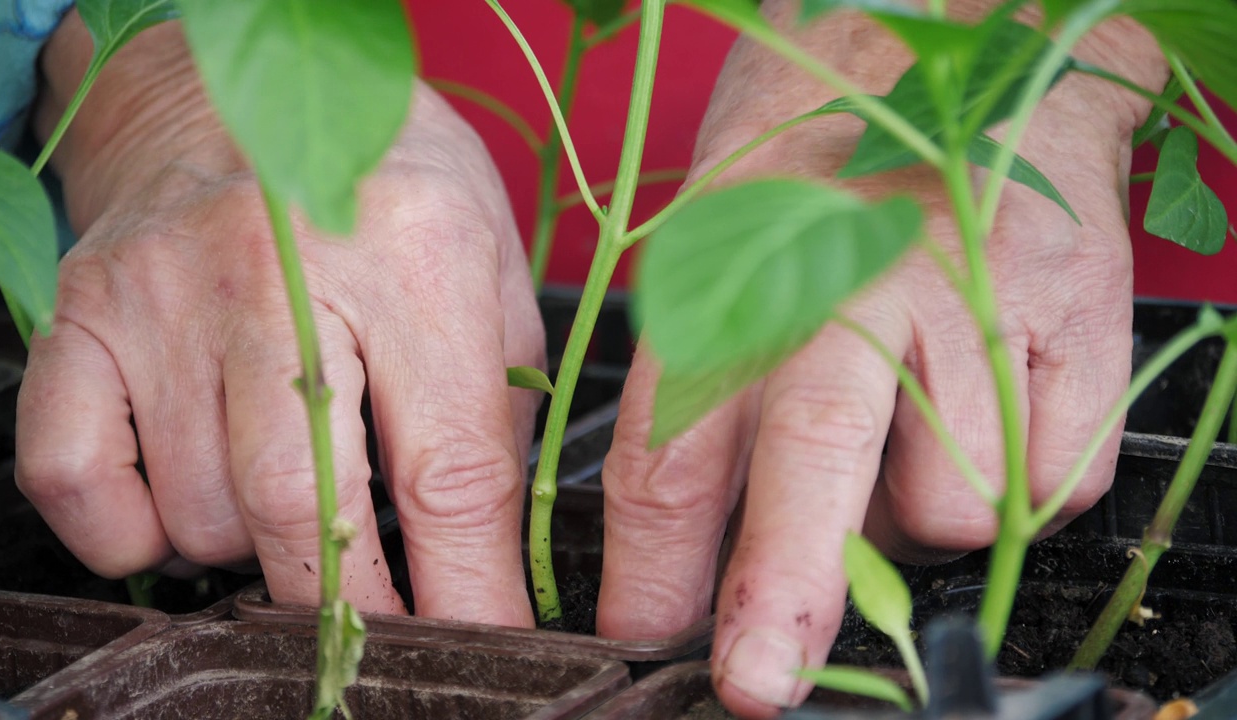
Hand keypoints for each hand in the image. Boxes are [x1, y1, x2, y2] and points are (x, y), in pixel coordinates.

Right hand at [16, 13, 543, 624]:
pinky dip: (129, 534)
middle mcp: (279, 272)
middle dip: (357, 606)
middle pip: (307, 509)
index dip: (473, 588)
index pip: (451, 470)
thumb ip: (501, 392)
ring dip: (256, 549)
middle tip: (384, 627)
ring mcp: (165, 296)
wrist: (236, 78)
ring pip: (201, 513)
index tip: (490, 642)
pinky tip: (186, 497)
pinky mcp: (84, 315)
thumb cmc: (383, 176)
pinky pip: (74, 481)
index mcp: (414, 254)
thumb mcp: (488, 253)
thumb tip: (497, 538)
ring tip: (292, 492)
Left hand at [595, 3, 1167, 716]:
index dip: (654, 561)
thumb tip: (701, 546)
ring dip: (909, 522)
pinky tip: (983, 421)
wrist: (970, 39)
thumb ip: (709, 383)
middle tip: (759, 683)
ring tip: (904, 443)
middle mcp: (865, 279)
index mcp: (751, 263)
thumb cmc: (828, 150)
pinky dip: (1009, 492)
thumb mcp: (722, 234)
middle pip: (815, 457)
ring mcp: (985, 296)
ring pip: (948, 502)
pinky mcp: (1084, 317)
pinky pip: (1048, 486)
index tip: (643, 637)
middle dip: (783, 590)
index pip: (682, 437)